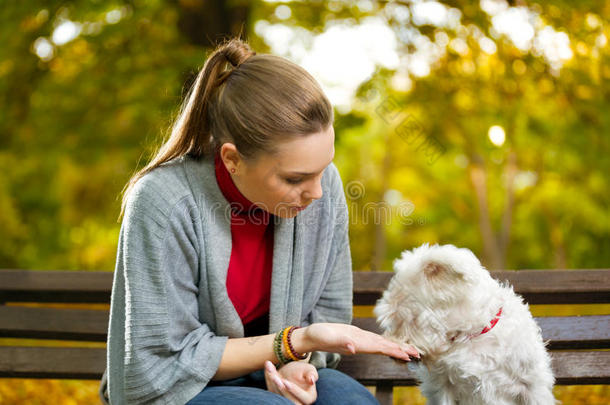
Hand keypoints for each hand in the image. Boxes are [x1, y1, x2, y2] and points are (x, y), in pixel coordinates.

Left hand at [264, 361, 316, 404]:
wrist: (292, 370)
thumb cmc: (303, 371)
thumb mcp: (309, 370)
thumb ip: (312, 374)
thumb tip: (312, 380)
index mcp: (309, 397)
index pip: (303, 397)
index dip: (294, 390)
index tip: (285, 381)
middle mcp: (298, 402)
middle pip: (288, 399)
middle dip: (280, 388)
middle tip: (274, 376)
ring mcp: (286, 401)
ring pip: (278, 396)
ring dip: (272, 382)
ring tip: (270, 368)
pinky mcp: (276, 397)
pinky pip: (271, 391)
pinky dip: (268, 379)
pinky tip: (268, 367)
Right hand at [301, 323, 418, 361]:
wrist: (310, 337)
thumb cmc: (318, 336)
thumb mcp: (329, 338)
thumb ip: (342, 343)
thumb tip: (354, 348)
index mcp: (358, 344)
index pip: (381, 348)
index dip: (395, 351)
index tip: (409, 355)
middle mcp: (361, 343)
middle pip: (385, 347)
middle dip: (401, 350)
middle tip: (418, 354)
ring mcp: (359, 340)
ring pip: (381, 344)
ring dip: (395, 347)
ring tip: (410, 350)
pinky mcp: (356, 335)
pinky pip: (374, 339)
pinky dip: (385, 341)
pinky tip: (390, 343)